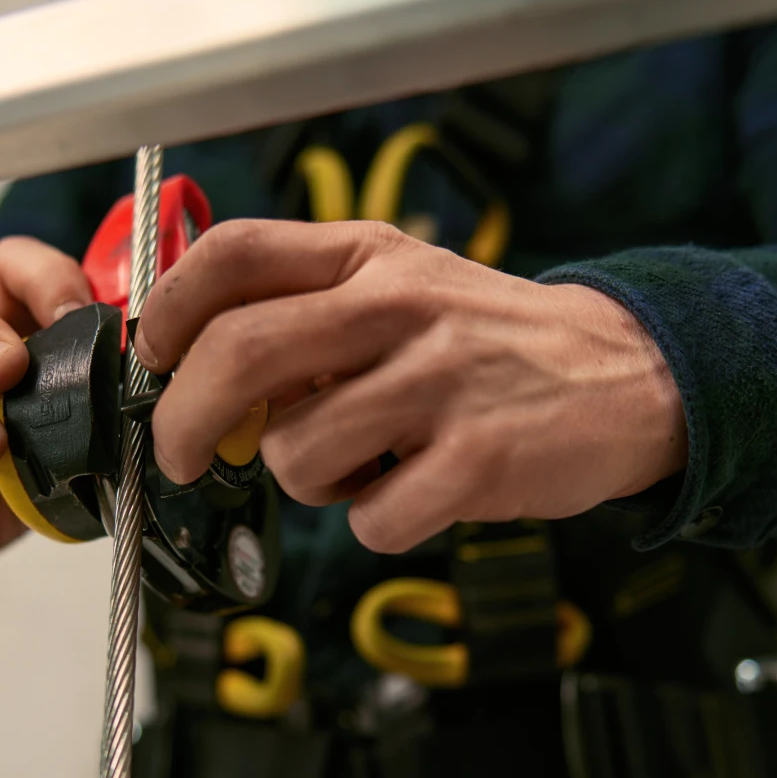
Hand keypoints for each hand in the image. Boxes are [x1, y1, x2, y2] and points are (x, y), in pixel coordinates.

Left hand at [137, 220, 686, 552]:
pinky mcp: (477, 460)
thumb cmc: (483, 340)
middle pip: (237, 356)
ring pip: (294, 455)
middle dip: (182, 423)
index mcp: (368, 257)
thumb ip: (308, 314)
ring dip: (307, 481)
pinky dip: (375, 522)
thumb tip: (200, 370)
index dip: (168, 310)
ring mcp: (439, 381)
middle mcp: (398, 306)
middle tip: (180, 457)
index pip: (233, 255)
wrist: (622, 373)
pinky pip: (369, 520)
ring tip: (360, 465)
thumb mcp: (401, 287)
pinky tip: (412, 492)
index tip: (153, 358)